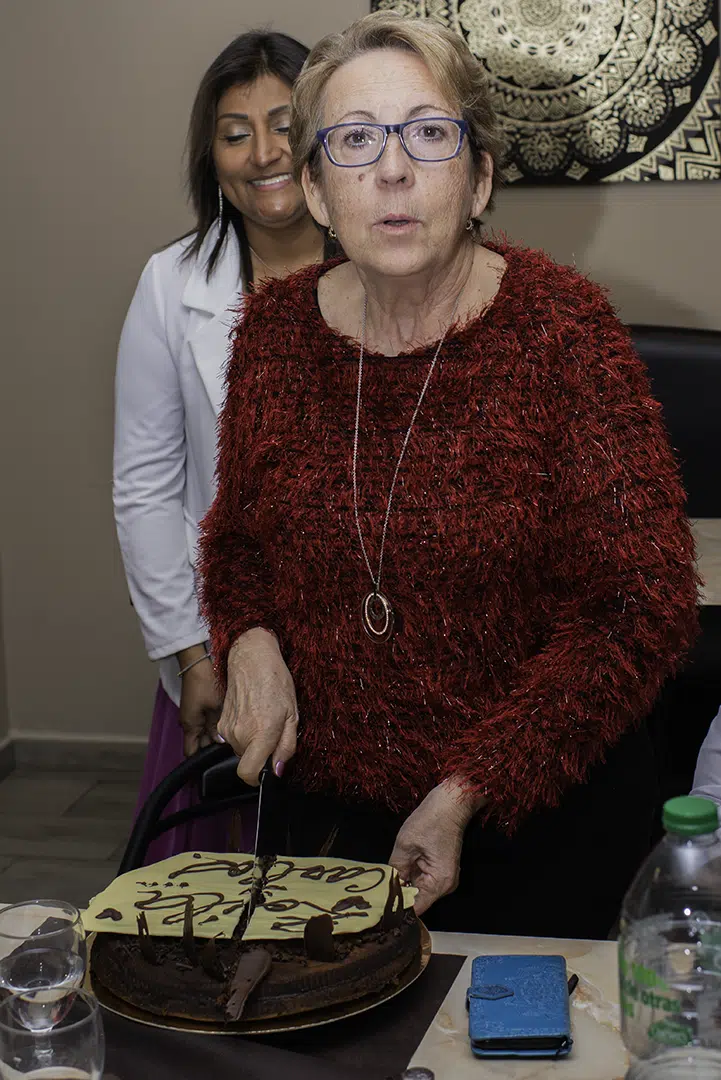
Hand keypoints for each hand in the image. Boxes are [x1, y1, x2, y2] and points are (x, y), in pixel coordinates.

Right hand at [178, 656, 223, 757]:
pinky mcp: (196, 707)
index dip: (202, 761)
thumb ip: (217, 727)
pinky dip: (212, 726)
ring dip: (212, 736)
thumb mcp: (216, 707)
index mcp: (190, 726)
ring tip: (230, 738)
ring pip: (202, 733)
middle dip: (211, 749)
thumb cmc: (205, 683)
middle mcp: (188, 723)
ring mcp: (191, 715)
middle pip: (198, 744)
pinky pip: (203, 722)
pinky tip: (225, 723)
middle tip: (229, 751)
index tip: (214, 765)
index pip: (191, 753)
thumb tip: (220, 742)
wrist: (197, 663)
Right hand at [219, 628, 298, 785]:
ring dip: (252, 742)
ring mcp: (227, 729)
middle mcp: (240, 734)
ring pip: (241, 750)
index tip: (267, 770)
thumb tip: (277, 770)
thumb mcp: (293, 715)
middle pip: (247, 762)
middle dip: (261, 753)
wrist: (251, 658)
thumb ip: (286, 747)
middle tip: (273, 731)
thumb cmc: (275, 681)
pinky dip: (243, 733)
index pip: (248, 774)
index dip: (258, 778)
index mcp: (260, 734)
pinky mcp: (221, 723)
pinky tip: (252, 714)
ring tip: (263, 719)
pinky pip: (234, 739)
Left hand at [389, 780, 485, 914]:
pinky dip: (410, 875)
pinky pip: (422, 879)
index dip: (397, 907)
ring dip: (404, 883)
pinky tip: (398, 868)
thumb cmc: (431, 819)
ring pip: (418, 888)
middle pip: (417, 899)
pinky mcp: (441, 869)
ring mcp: (445, 878)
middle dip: (399, 894)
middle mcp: (445, 885)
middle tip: (377, 890)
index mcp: (439, 882)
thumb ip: (395, 869)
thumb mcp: (405, 844)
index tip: (379, 905)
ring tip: (386, 878)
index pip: (416, 907)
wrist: (451, 802)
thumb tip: (386, 887)